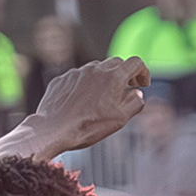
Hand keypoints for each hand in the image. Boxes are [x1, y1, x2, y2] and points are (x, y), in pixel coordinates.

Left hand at [26, 57, 149, 153]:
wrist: (52, 131)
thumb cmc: (87, 127)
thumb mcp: (120, 119)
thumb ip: (135, 103)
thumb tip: (137, 94)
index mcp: (114, 75)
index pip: (136, 63)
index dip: (143, 72)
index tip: (143, 83)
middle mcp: (96, 69)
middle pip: (116, 64)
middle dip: (124, 74)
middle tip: (126, 88)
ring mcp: (77, 73)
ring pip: (95, 70)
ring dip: (102, 79)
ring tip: (101, 98)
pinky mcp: (62, 80)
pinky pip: (77, 79)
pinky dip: (83, 86)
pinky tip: (80, 102)